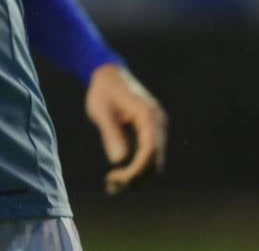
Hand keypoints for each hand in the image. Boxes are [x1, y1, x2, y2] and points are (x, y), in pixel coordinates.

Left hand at [85, 63, 167, 194]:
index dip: (137, 169)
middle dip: (135, 177)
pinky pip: (149, 155)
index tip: (119, 179)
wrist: (108, 74)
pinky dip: (137, 168)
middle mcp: (157, 122)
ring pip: (154, 161)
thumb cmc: (102, 91)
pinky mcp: (151, 132)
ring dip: (137, 177)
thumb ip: (111, 133)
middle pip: (155, 159)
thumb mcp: (100, 111)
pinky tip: (118, 176)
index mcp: (147, 114)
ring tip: (111, 184)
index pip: (150, 149)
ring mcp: (157, 127)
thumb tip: (119, 161)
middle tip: (110, 185)